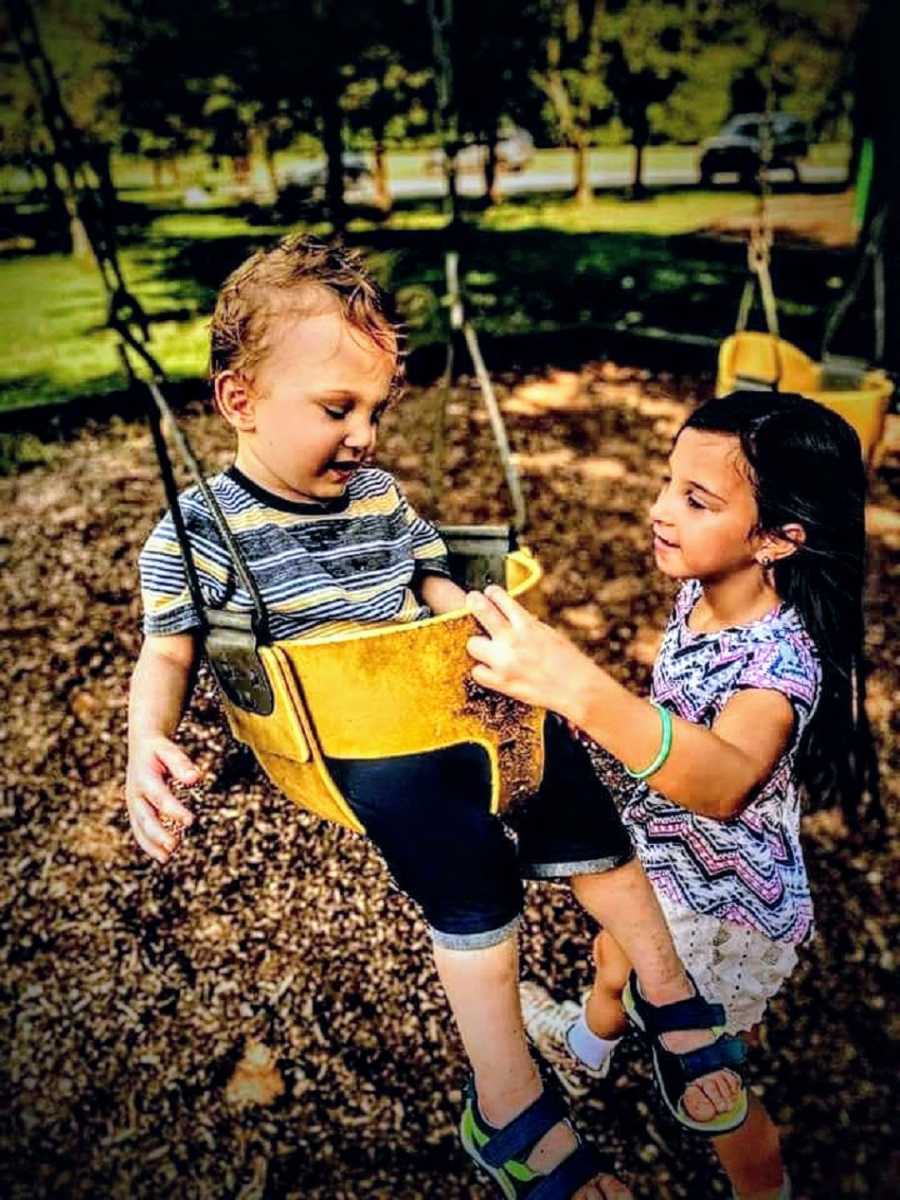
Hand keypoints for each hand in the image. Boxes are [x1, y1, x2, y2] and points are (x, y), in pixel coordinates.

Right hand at [125, 736, 199, 862]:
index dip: (173, 810)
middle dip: (158, 833)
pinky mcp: (135, 810)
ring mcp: (133, 804)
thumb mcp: (168, 750)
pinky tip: (164, 856)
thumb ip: (181, 764)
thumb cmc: (158, 749)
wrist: (140, 744)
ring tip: (168, 857)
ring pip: (140, 827)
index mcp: (143, 777)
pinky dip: (149, 844)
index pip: (160, 796)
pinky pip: (139, 830)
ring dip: (152, 843)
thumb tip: (196, 778)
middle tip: (174, 846)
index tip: (190, 821)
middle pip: (145, 817)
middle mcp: (135, 793)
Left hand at [465, 585, 594, 717]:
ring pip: (473, 644)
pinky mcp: (501, 682)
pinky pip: (477, 672)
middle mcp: (513, 640)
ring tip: (485, 647)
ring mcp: (504, 661)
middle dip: (474, 602)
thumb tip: (513, 618)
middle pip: (481, 610)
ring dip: (478, 644)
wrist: (577, 689)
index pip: (500, 598)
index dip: (493, 594)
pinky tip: (490, 669)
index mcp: (527, 624)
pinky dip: (482, 670)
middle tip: (472, 600)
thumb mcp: (549, 634)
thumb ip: (528, 626)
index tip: (490, 594)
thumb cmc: (568, 661)